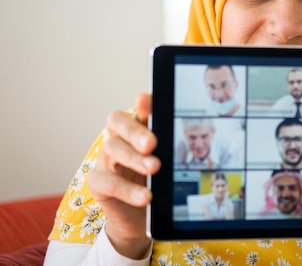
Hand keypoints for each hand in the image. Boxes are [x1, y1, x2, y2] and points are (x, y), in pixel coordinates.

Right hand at [87, 93, 160, 258]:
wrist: (140, 215)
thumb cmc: (157, 182)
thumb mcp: (169, 163)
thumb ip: (173, 148)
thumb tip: (190, 138)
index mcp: (137, 129)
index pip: (137, 111)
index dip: (141, 105)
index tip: (145, 100)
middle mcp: (119, 138)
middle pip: (118, 123)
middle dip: (135, 131)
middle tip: (152, 143)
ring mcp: (105, 159)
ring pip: (112, 148)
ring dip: (134, 158)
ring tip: (154, 168)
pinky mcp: (98, 182)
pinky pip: (109, 182)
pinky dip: (128, 190)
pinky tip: (145, 196)